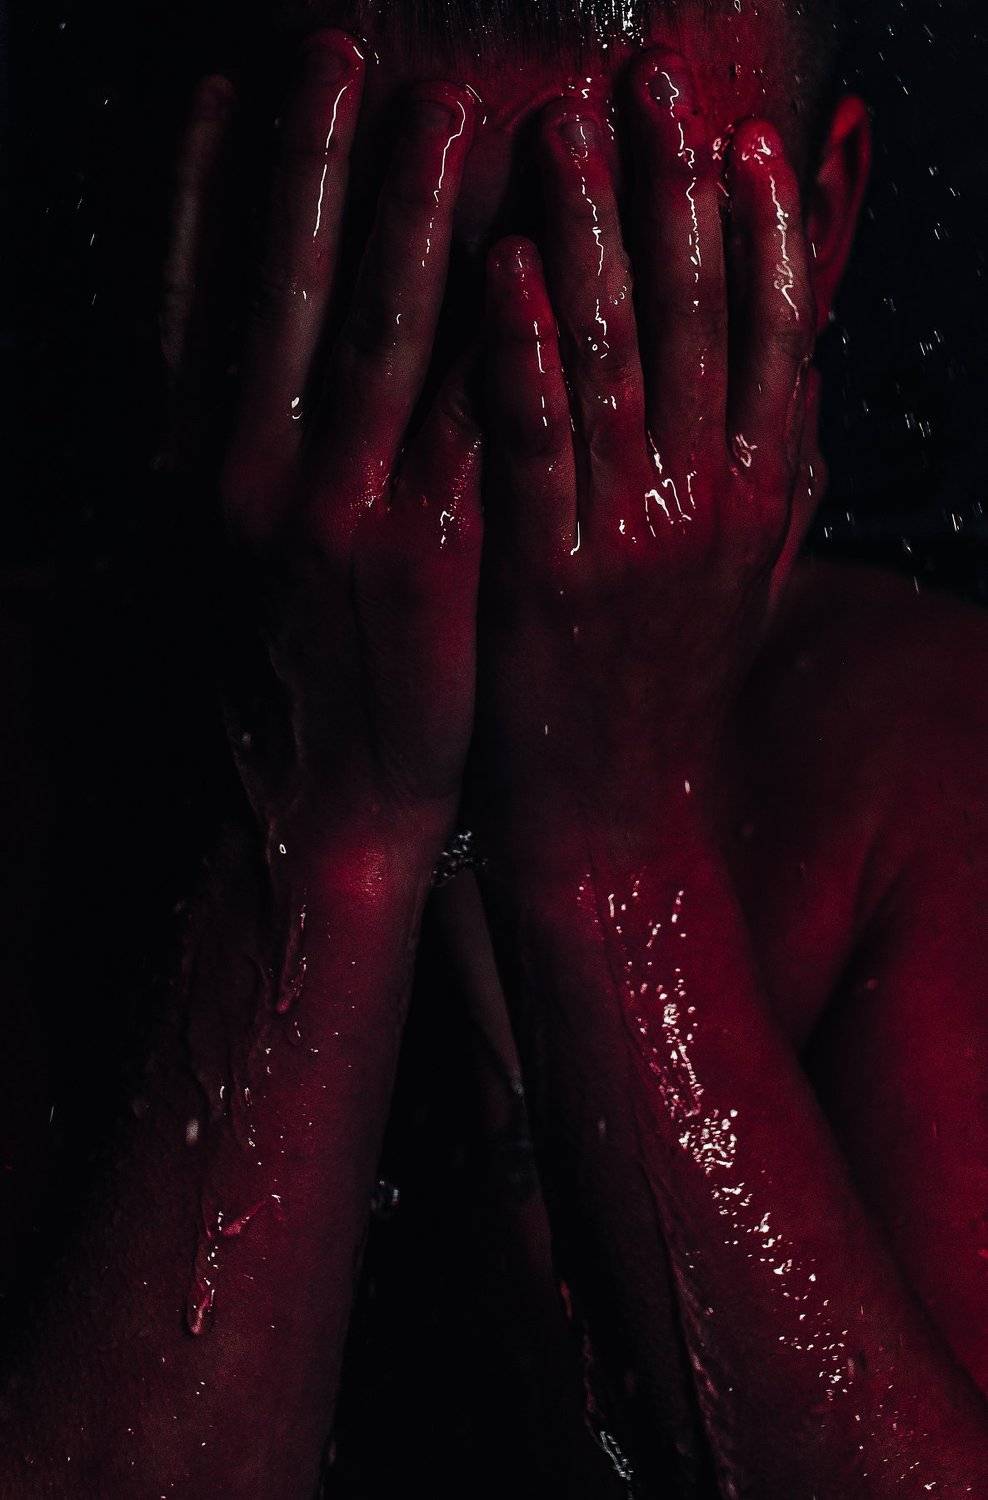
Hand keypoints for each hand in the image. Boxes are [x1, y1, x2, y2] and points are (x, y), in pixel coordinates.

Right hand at [162, 33, 480, 855]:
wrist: (311, 809)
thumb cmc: (270, 686)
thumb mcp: (211, 572)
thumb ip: (218, 470)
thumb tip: (225, 376)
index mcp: (192, 475)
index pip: (190, 304)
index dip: (200, 191)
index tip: (220, 96)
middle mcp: (254, 480)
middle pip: (284, 290)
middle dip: (316, 164)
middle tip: (341, 52)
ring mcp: (341, 517)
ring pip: (383, 336)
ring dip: (415, 215)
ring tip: (449, 112)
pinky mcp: (429, 560)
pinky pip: (477, 423)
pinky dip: (505, 334)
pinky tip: (534, 261)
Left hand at [474, 50, 819, 852]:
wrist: (619, 819)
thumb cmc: (664, 687)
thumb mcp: (746, 576)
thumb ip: (778, 471)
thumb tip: (799, 369)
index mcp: (760, 493)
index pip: (776, 332)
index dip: (762, 226)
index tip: (739, 132)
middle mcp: (710, 503)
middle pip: (701, 318)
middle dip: (671, 191)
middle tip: (642, 83)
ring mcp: (632, 540)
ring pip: (621, 362)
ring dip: (594, 235)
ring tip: (559, 129)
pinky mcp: (549, 581)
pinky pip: (538, 448)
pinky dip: (527, 355)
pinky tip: (505, 269)